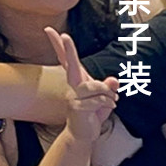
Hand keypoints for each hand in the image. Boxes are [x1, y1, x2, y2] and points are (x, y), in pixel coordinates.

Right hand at [44, 27, 118, 142]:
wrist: (84, 134)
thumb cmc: (93, 114)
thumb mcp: (106, 98)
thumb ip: (109, 88)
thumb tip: (113, 81)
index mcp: (78, 80)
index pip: (67, 60)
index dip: (59, 45)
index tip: (51, 31)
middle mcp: (73, 86)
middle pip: (70, 64)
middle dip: (67, 49)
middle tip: (63, 34)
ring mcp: (73, 96)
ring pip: (94, 86)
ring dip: (107, 94)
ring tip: (112, 101)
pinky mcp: (76, 107)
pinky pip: (97, 100)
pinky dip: (107, 103)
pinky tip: (109, 107)